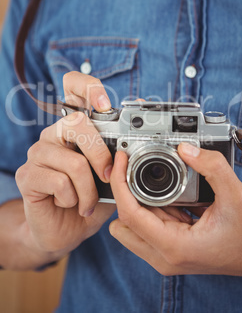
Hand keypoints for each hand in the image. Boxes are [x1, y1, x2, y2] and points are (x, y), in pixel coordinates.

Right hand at [15, 72, 115, 260]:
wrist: (68, 231)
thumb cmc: (91, 198)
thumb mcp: (113, 175)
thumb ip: (123, 149)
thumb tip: (137, 108)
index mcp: (75, 127)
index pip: (73, 88)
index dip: (88, 87)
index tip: (105, 104)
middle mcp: (55, 133)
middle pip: (77, 124)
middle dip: (101, 155)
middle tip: (107, 177)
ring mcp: (38, 152)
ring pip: (74, 162)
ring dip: (89, 190)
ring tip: (88, 202)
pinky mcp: (27, 175)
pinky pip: (60, 182)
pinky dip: (74, 199)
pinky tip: (69, 204)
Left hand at [109, 145, 241, 276]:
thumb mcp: (235, 196)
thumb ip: (212, 167)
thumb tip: (186, 148)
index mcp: (174, 246)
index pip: (129, 214)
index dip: (120, 182)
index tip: (123, 159)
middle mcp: (164, 256)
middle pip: (123, 223)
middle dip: (125, 195)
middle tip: (135, 170)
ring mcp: (166, 256)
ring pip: (132, 226)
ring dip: (139, 201)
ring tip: (155, 181)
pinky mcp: (171, 250)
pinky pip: (148, 226)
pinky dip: (152, 208)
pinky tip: (170, 196)